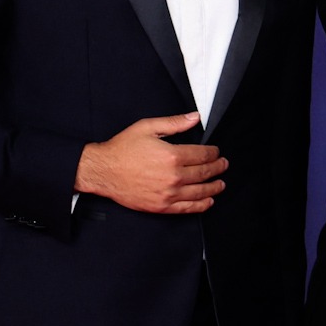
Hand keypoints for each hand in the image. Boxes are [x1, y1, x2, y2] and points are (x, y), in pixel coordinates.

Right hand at [75, 112, 225, 213]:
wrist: (102, 170)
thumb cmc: (122, 149)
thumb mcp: (147, 128)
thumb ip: (174, 123)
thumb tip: (194, 117)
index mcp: (172, 155)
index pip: (203, 155)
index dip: (214, 153)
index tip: (216, 152)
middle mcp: (173, 176)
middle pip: (205, 173)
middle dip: (218, 168)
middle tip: (223, 165)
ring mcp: (168, 193)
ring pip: (200, 191)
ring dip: (214, 187)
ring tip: (220, 183)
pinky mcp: (161, 206)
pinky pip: (187, 208)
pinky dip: (201, 205)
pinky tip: (208, 201)